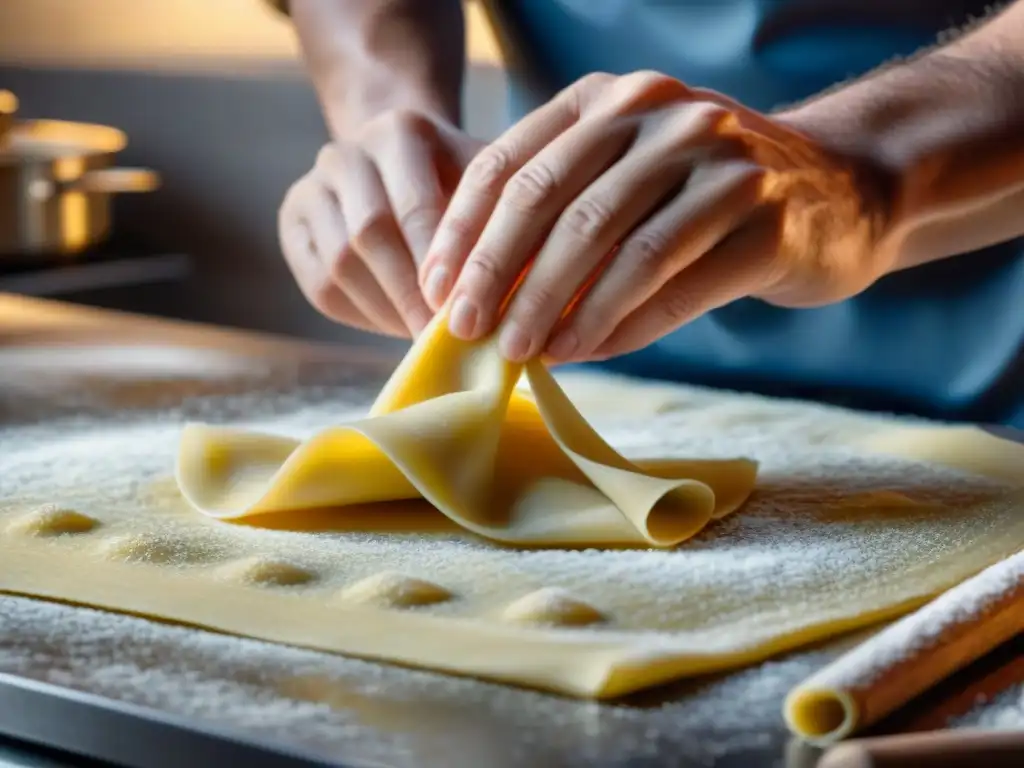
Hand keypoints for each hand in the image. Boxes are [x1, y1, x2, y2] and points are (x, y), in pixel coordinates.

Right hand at [278, 110, 483, 336]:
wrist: (403, 166)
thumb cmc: (462, 183)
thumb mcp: (490, 183)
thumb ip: (505, 221)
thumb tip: (526, 289)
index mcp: (399, 130)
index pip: (416, 207)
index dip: (438, 265)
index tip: (466, 311)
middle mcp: (345, 152)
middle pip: (369, 234)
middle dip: (410, 295)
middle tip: (444, 338)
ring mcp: (311, 188)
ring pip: (339, 264)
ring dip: (386, 310)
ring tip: (424, 338)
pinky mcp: (293, 227)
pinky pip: (320, 285)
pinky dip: (361, 315)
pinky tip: (396, 327)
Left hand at [418, 72, 894, 361]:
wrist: (838, 189)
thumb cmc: (706, 196)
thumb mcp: (629, 178)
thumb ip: (561, 217)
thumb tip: (477, 294)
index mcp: (611, 97)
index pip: (513, 163)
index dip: (464, 232)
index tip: (434, 291)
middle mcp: (661, 113)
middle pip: (553, 202)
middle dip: (499, 274)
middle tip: (468, 331)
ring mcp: (718, 158)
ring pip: (610, 242)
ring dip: (556, 307)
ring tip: (523, 353)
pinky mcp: (763, 216)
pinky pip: (671, 280)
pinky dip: (620, 323)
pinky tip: (586, 351)